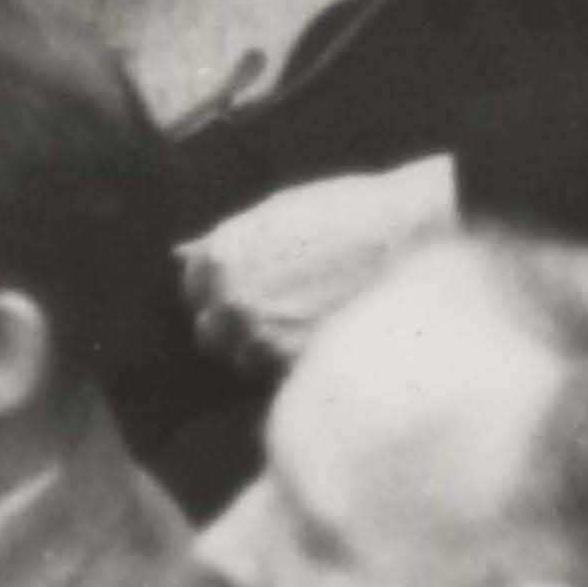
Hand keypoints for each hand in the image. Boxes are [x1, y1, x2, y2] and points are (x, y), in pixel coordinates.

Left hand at [182, 164, 454, 367]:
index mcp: (221, 256)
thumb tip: (178, 252)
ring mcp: (261, 336)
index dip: (221, 287)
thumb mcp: (276, 212)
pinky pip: (279, 374)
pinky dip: (296, 362)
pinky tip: (325, 333)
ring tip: (309, 319)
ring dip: (266, 347)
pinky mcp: (294, 364)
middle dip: (235, 323)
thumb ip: (225, 240)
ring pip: (244, 358)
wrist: (409, 236)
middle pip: (210, 331)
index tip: (251, 285)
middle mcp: (231, 299)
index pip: (193, 288)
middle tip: (281, 308)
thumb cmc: (346, 212)